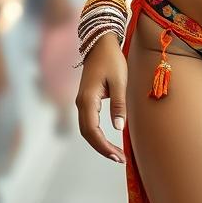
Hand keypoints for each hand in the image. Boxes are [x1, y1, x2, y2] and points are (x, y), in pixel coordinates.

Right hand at [75, 35, 126, 163]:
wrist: (100, 43)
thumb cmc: (111, 59)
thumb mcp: (119, 81)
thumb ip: (119, 104)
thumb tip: (119, 128)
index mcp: (87, 99)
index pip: (92, 130)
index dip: (103, 146)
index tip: (118, 156)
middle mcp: (81, 103)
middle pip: (87, 134)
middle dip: (102, 149)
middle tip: (120, 159)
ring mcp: (82, 102)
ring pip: (87, 129)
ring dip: (100, 143)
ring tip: (117, 154)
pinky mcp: (87, 100)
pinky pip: (89, 122)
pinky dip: (98, 134)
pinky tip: (109, 140)